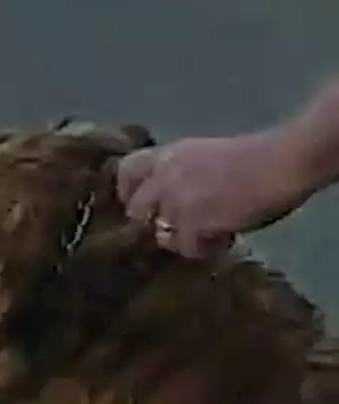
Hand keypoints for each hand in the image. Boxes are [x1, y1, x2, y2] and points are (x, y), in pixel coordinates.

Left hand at [115, 131, 303, 257]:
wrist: (277, 164)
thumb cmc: (250, 158)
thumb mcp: (202, 156)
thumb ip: (179, 174)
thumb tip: (168, 199)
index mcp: (166, 154)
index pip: (125, 171)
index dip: (129, 193)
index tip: (142, 207)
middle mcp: (163, 175)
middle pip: (136, 210)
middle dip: (154, 223)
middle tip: (178, 229)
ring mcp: (176, 200)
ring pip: (162, 234)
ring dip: (183, 239)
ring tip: (208, 235)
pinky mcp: (194, 222)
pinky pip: (188, 248)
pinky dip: (205, 249)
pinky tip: (224, 240)